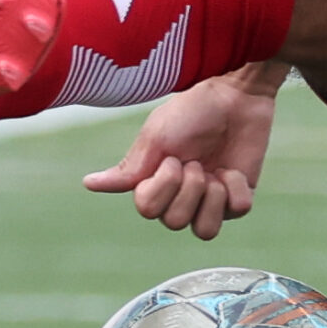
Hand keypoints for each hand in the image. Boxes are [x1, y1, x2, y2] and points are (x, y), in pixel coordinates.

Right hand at [83, 67, 281, 240]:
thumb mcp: (156, 138)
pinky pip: (237, 211)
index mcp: (154, 183)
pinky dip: (236, 187)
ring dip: (211, 198)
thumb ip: (128, 169)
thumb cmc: (191, 112)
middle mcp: (180, 197)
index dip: (163, 185)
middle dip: (189, 187)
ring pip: (205, 231)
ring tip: (215, 173)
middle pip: (174, 222)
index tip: (173, 158)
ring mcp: (210, 200)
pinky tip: (233, 170)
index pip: (148, 209)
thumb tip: (88, 184)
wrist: (235, 96)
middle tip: (196, 162)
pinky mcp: (238, 197)